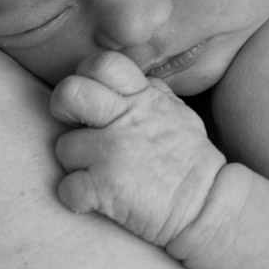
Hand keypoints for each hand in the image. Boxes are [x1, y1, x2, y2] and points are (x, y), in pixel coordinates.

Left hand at [50, 50, 225, 247]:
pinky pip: (66, 188)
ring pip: (63, 147)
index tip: (92, 94)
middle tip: (75, 125)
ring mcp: (111, 153)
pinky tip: (95, 199)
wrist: (205, 205)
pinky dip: (77, 198)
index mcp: (142, 97)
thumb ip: (150, 93)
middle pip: (70, 92)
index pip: (103, 63)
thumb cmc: (191, 160)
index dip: (87, 75)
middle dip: (63, 108)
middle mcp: (124, 119)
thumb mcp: (178, 112)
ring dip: (76, 164)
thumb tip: (132, 81)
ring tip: (98, 172)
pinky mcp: (104, 187)